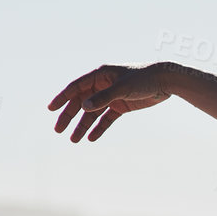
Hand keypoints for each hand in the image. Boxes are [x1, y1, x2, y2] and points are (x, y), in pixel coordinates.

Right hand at [48, 63, 172, 141]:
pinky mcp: (122, 105)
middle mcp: (102, 85)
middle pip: (81, 102)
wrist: (165, 81)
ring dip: (82, 126)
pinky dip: (99, 128)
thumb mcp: (122, 88)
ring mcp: (112, 96)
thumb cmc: (143, 79)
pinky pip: (106, 118)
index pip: (75, 87)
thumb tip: (84, 107)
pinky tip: (91, 138)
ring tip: (73, 140)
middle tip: (58, 130)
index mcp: (99, 75)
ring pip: (93, 113)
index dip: (62, 98)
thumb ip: (103, 98)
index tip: (51, 109)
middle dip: (69, 116)